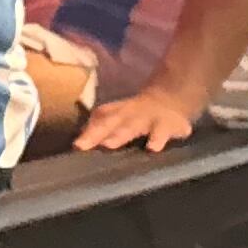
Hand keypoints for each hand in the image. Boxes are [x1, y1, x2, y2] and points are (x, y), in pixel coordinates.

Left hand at [74, 86, 204, 153]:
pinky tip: (153, 148)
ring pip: (131, 127)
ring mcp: (147, 119)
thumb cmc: (138, 114)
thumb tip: (78, 143)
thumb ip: (100, 127)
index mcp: (115, 114)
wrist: (171, 98)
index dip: (87, 132)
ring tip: (108, 144)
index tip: (76, 146)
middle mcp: (127, 115)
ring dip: (119, 135)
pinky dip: (158, 139)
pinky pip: (162, 132)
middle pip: (108, 123)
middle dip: (94, 134)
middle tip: (81, 145)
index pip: (97, 121)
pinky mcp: (168, 126)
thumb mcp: (119, 116)